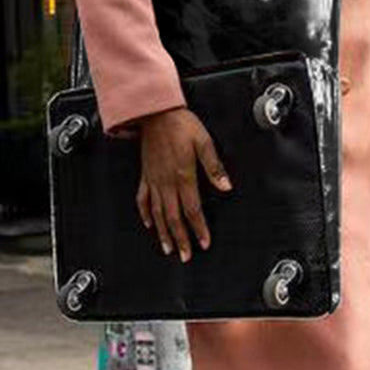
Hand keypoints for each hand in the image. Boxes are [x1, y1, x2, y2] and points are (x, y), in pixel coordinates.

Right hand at [136, 108, 231, 261]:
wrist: (154, 112)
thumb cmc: (180, 124)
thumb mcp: (204, 142)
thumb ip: (214, 167)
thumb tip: (226, 186)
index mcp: (183, 175)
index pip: (192, 210)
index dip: (199, 229)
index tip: (204, 243)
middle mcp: (166, 182)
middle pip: (174, 217)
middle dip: (181, 239)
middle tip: (185, 256)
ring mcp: (154, 180)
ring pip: (158, 213)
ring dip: (163, 233)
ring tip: (168, 249)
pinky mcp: (146, 175)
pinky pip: (143, 199)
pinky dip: (145, 214)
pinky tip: (149, 224)